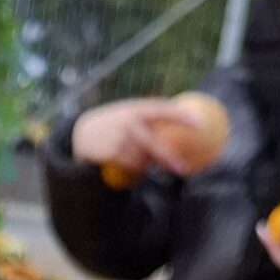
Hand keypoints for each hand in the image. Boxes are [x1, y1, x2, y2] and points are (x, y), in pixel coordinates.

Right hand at [71, 99, 189, 180]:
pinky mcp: (111, 153)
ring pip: (142, 159)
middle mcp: (129, 122)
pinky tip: (134, 170)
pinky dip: (135, 170)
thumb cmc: (111, 123)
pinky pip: (131, 166)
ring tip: (144, 165)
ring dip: (147, 165)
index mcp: (136, 109)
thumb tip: (180, 119)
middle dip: (168, 157)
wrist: (81, 133)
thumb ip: (148, 117)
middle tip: (182, 168)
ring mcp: (120, 138)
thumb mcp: (127, 113)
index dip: (180, 116)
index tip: (198, 124)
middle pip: (153, 144)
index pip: (162, 110)